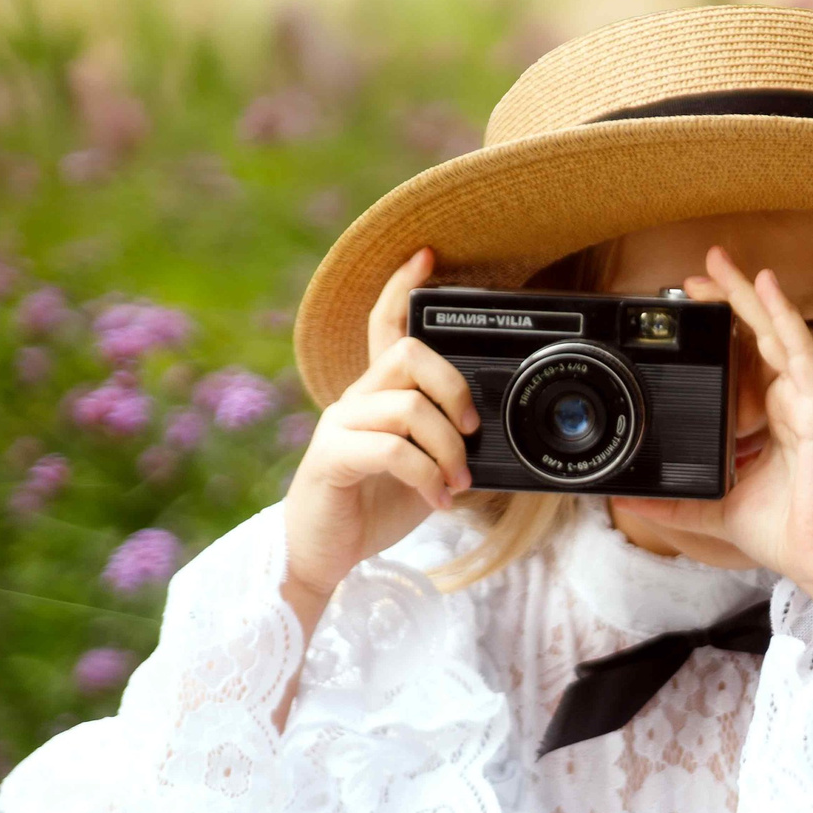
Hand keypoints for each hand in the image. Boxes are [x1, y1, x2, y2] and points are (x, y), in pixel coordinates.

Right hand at [282, 247, 477, 622]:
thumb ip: (444, 441)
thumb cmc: (371, 507)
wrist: (321, 556)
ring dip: (447, 447)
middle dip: (455, 388)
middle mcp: (354, 399)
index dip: (403, 288)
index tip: (427, 256)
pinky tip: (435, 500)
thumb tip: (491, 435)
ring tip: (456, 481)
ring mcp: (339, 426)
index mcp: (376, 395)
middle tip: (472, 429)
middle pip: (409, 355)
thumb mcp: (421, 468)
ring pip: (408, 405)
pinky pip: (393, 450)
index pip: (385, 325)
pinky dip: (426, 477)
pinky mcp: (332, 458)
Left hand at [614, 245, 812, 604]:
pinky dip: (783, 316)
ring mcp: (806, 402)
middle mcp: (790, 404)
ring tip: (722, 264)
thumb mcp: (716, 510)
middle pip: (757, 338)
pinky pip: (799, 352)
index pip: (745, 362)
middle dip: (728, 301)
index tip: (689, 308)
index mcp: (771, 421)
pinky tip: (767, 286)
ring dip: (747, 296)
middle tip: (696, 272)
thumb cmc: (786, 534)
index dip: (721, 332)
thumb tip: (631, 501)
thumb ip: (676, 502)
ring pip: (775, 334)